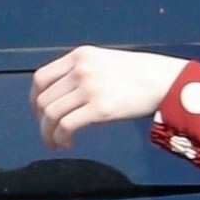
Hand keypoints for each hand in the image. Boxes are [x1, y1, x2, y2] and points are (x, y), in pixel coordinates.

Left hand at [31, 47, 184, 147]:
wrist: (164, 80)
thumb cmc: (139, 74)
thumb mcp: (104, 62)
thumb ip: (82, 72)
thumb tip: (64, 95)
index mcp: (79, 56)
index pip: (41, 78)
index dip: (35, 100)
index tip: (40, 114)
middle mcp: (80, 69)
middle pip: (44, 99)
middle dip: (41, 121)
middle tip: (49, 134)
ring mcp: (89, 88)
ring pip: (51, 114)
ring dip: (48, 133)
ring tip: (56, 143)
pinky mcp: (100, 108)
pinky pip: (67, 125)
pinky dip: (60, 137)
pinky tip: (67, 143)